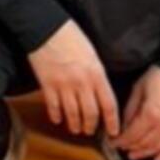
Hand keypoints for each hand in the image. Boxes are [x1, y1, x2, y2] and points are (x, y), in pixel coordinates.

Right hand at [27, 20, 120, 137]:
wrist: (45, 27)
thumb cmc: (71, 37)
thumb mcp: (93, 55)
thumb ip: (97, 75)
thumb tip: (99, 93)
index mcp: (97, 75)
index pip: (109, 106)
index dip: (112, 123)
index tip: (113, 132)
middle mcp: (82, 83)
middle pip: (90, 114)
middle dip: (91, 126)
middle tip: (90, 131)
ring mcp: (63, 85)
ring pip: (72, 113)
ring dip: (74, 124)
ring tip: (75, 129)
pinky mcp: (47, 84)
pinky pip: (53, 106)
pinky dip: (56, 115)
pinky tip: (57, 119)